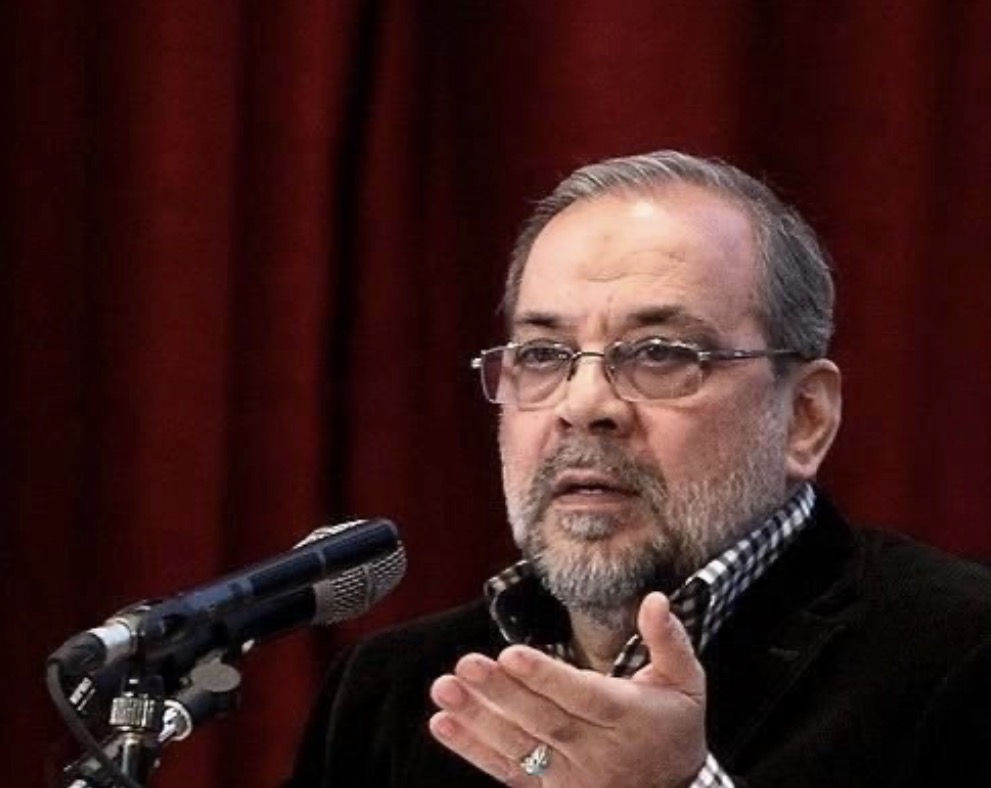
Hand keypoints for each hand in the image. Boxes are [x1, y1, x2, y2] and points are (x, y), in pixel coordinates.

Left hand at [428, 592, 707, 786]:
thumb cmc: (675, 728)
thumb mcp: (686, 682)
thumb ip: (669, 640)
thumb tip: (655, 599)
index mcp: (628, 717)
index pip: (583, 696)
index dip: (546, 677)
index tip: (511, 654)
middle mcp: (598, 751)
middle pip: (544, 721)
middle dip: (501, 693)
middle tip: (465, 665)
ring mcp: (572, 777)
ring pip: (520, 748)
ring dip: (477, 719)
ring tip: (444, 689)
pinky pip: (508, 773)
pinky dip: (473, 750)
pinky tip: (444, 724)